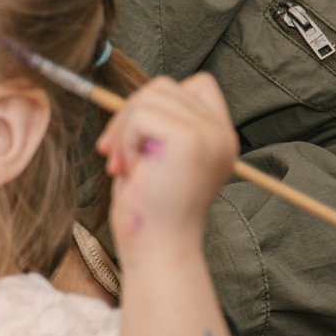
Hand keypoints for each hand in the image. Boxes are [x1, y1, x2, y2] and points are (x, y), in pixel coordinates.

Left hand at [99, 73, 238, 253]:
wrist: (158, 249)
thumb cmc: (150, 210)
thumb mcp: (158, 159)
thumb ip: (158, 126)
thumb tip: (130, 100)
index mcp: (219, 136)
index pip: (196, 85)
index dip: (157, 102)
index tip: (136, 139)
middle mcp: (221, 133)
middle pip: (164, 87)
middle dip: (129, 115)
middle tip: (114, 156)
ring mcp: (209, 135)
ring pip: (150, 96)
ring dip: (124, 130)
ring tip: (124, 166)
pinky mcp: (189, 139)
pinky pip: (140, 115)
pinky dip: (125, 141)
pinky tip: (131, 171)